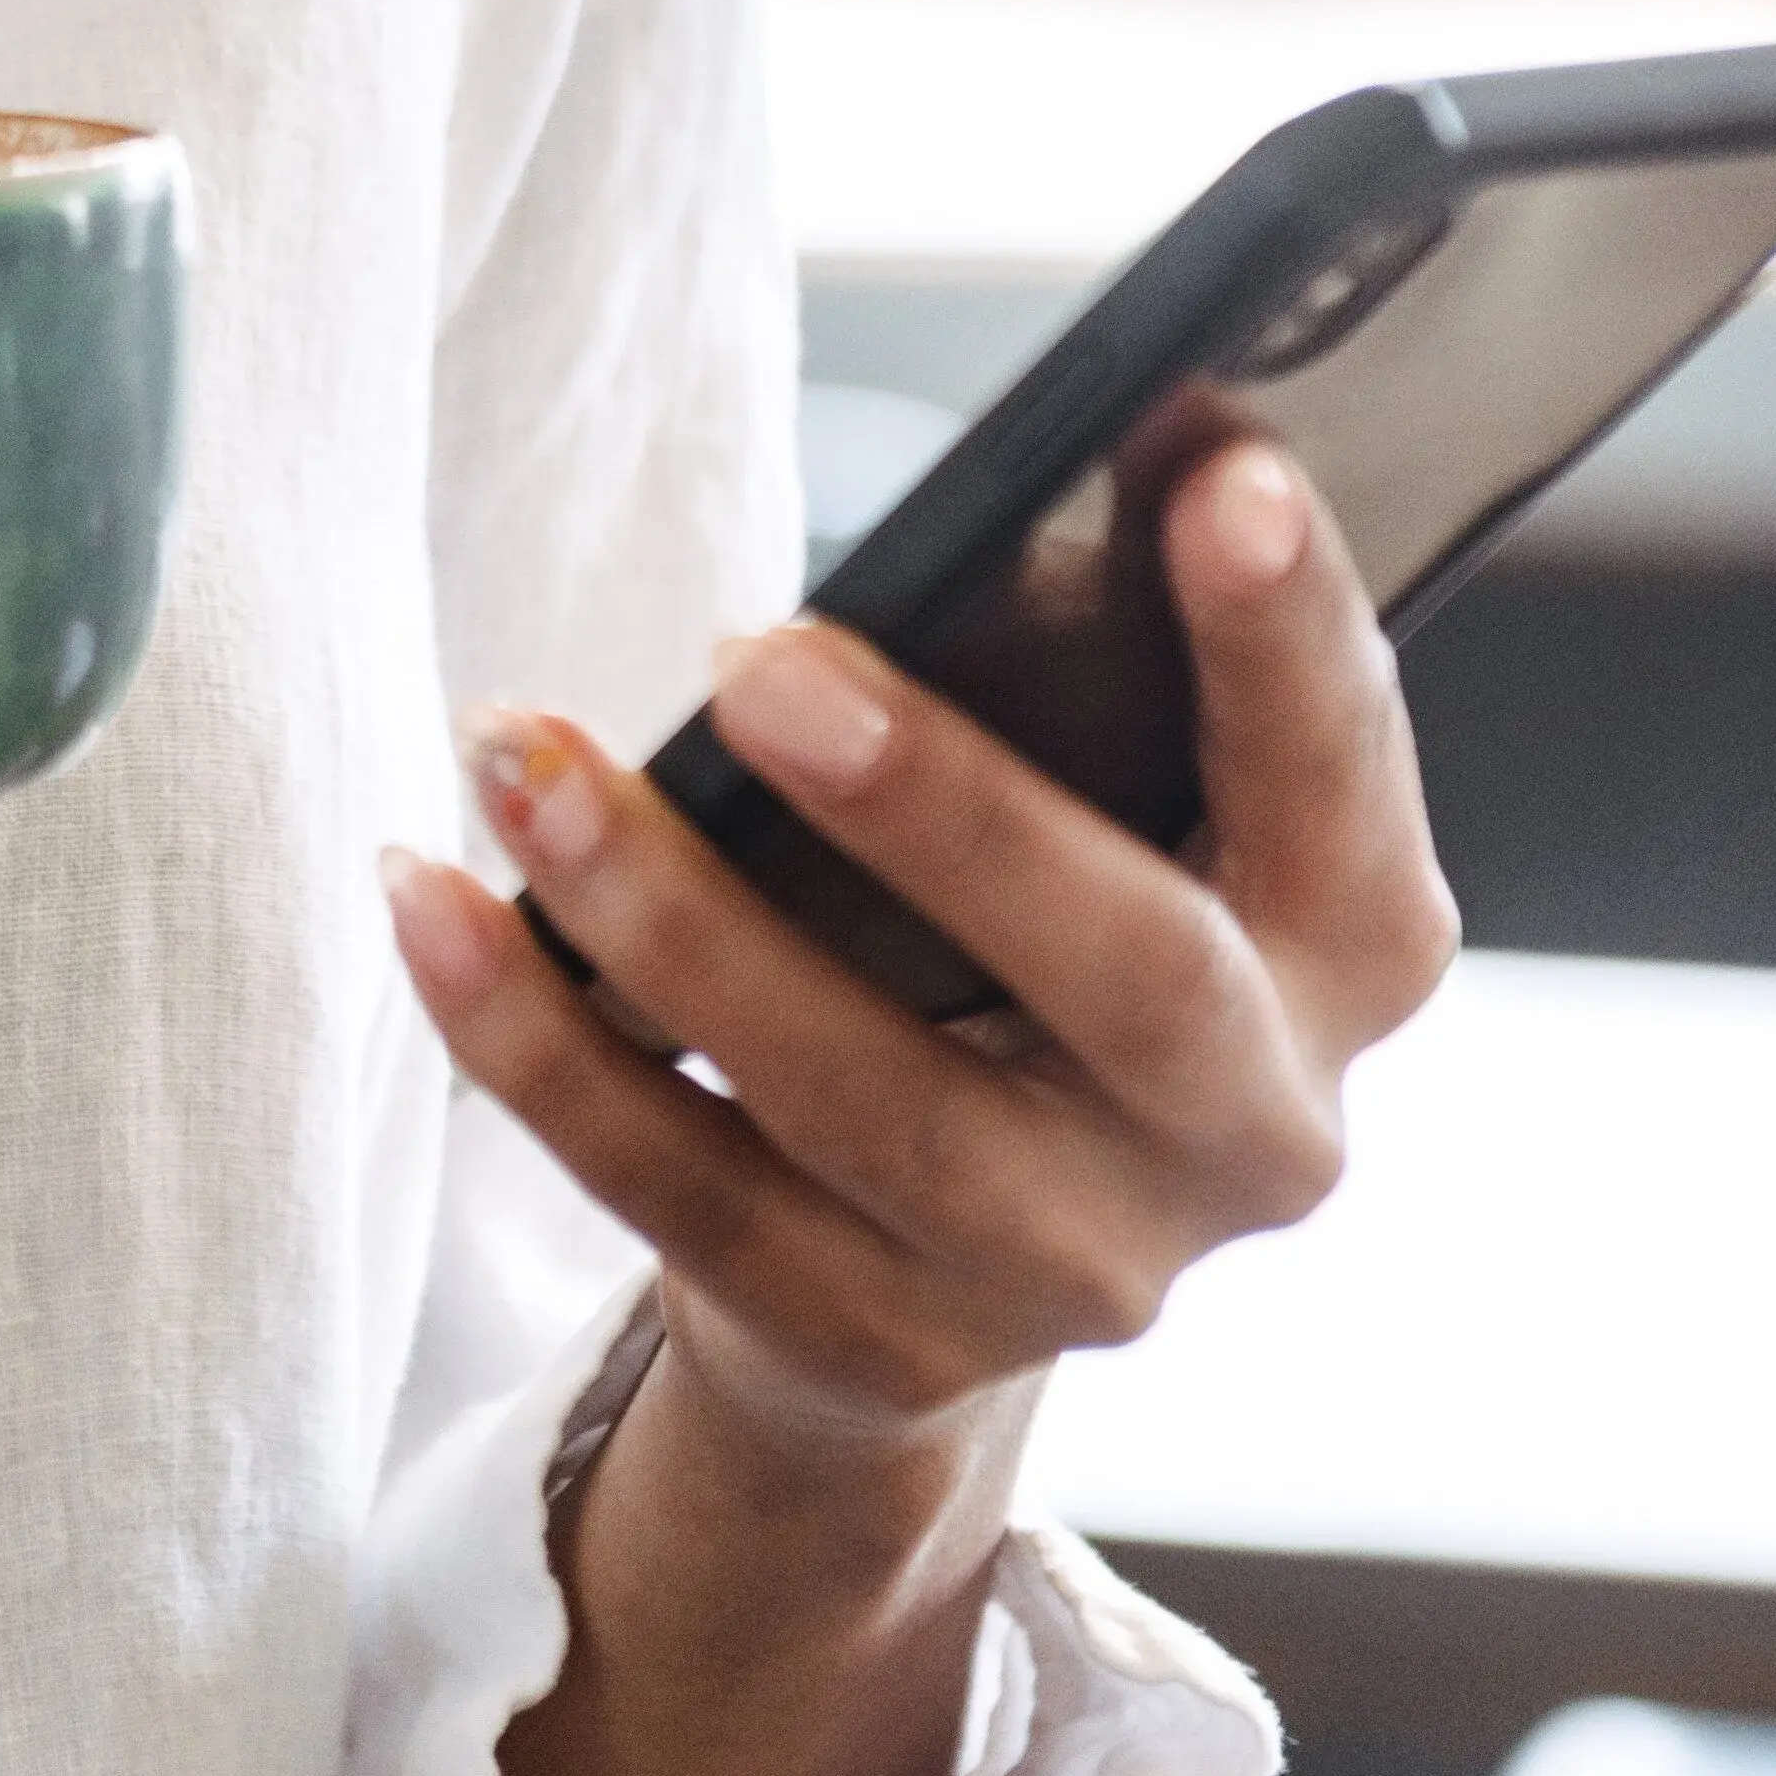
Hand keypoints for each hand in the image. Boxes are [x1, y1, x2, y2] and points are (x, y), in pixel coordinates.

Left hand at [392, 433, 1460, 1476]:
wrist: (944, 1240)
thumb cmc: (1030, 906)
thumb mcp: (1110, 791)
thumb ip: (1103, 658)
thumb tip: (1098, 431)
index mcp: (1344, 947)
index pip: (1338, 779)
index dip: (1291, 638)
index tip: (1221, 469)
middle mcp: (1253, 1134)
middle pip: (1129, 977)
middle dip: (943, 810)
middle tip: (754, 656)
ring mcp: (1076, 1270)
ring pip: (868, 1102)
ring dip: (671, 917)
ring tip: (516, 750)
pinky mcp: (879, 1345)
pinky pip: (680, 1194)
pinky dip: (537, 1043)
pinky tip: (432, 898)